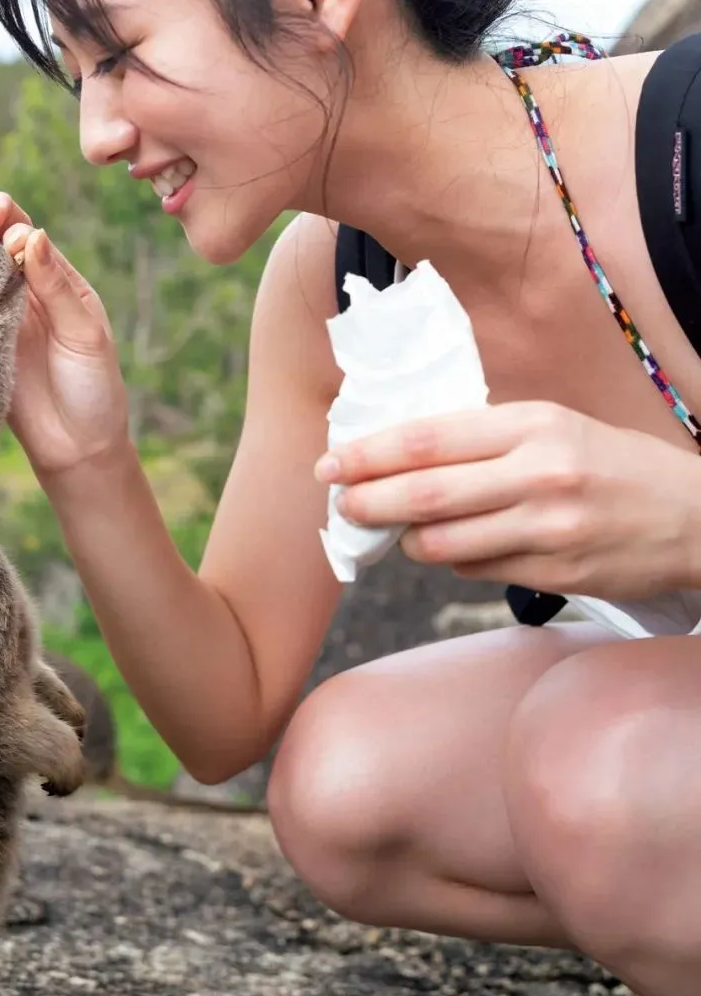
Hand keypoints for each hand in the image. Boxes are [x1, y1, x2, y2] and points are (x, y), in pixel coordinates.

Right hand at [0, 192, 128, 479]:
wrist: (75, 448)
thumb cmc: (93, 389)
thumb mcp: (84, 335)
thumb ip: (57, 287)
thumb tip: (34, 235)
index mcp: (62, 285)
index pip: (35, 239)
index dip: (19, 224)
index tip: (13, 230)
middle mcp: (29, 294)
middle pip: (2, 245)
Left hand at [314, 400, 700, 600]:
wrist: (694, 515)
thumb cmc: (610, 463)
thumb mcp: (553, 426)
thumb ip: (484, 439)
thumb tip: (401, 459)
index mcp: (530, 424)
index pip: (427, 438)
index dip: (369, 453)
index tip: (331, 463)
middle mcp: (537, 473)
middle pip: (425, 492)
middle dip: (369, 501)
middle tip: (340, 506)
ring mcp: (549, 527)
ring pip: (446, 541)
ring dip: (408, 541)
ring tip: (397, 533)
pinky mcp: (559, 572)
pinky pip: (480, 571)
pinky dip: (454, 560)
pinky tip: (453, 548)